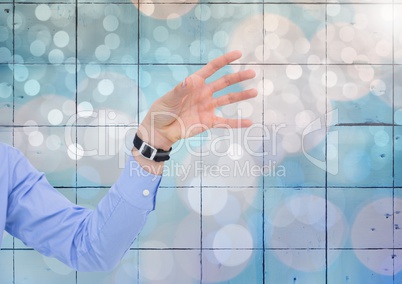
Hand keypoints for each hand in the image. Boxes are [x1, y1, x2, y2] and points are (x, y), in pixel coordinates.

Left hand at [138, 50, 257, 150]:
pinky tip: (249, 122)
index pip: (212, 69)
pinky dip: (237, 122)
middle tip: (252, 73)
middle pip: (224, 82)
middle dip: (238, 77)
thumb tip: (190, 80)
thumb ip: (180, 90)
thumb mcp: (169, 98)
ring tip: (254, 92)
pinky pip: (225, 122)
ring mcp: (208, 108)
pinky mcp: (209, 121)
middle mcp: (204, 93)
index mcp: (195, 83)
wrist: (160, 130)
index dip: (225, 60)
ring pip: (228, 99)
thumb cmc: (162, 110)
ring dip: (241, 96)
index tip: (239, 54)